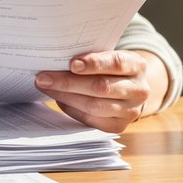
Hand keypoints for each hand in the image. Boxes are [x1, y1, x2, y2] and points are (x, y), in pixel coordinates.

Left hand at [34, 50, 159, 133]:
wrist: (130, 89)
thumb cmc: (111, 68)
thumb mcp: (109, 56)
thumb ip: (91, 57)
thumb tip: (57, 59)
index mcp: (137, 66)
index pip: (116, 63)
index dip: (94, 64)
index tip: (71, 64)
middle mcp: (138, 90)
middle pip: (101, 87)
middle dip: (68, 82)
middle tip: (43, 77)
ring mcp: (131, 111)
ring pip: (94, 106)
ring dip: (65, 96)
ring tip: (45, 87)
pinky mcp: (119, 126)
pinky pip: (90, 119)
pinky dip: (71, 109)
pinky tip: (59, 98)